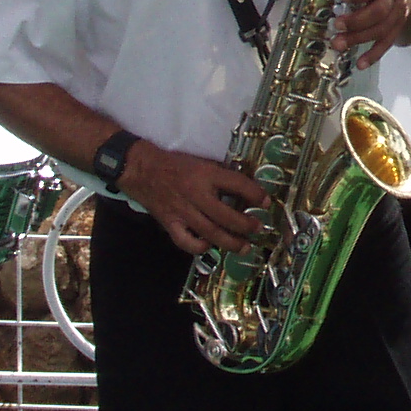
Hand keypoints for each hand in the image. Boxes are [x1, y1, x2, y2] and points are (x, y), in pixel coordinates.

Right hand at [126, 143, 269, 255]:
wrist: (142, 169)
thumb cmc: (175, 165)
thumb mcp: (202, 163)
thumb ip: (221, 176)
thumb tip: (246, 190)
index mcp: (205, 174)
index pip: (236, 184)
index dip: (255, 194)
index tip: (267, 202)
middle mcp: (195, 194)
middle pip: (225, 215)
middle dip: (245, 225)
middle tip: (257, 229)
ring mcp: (182, 211)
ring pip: (210, 232)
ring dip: (230, 242)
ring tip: (244, 247)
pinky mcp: (170, 223)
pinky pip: (186, 241)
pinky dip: (199, 247)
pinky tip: (209, 247)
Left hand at [338, 0, 410, 58]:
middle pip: (379, 10)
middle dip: (356, 20)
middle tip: (337, 25)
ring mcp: (398, 11)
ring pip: (382, 28)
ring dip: (359, 38)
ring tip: (339, 44)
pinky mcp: (397, 26)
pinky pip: (387, 42)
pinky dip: (374, 54)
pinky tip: (361, 62)